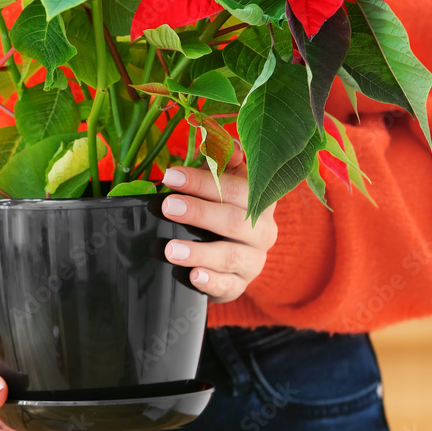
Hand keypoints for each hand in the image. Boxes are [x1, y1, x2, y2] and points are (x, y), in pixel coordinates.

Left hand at [161, 148, 277, 302]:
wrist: (228, 255)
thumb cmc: (220, 208)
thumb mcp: (222, 182)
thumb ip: (221, 162)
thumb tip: (227, 144)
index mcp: (260, 199)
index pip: (237, 187)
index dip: (203, 180)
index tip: (171, 176)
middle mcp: (263, 230)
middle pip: (234, 220)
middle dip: (199, 212)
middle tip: (168, 207)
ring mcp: (254, 260)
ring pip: (230, 256)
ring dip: (199, 252)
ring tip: (170, 249)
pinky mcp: (240, 285)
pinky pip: (228, 286)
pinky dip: (211, 281)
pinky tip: (194, 275)